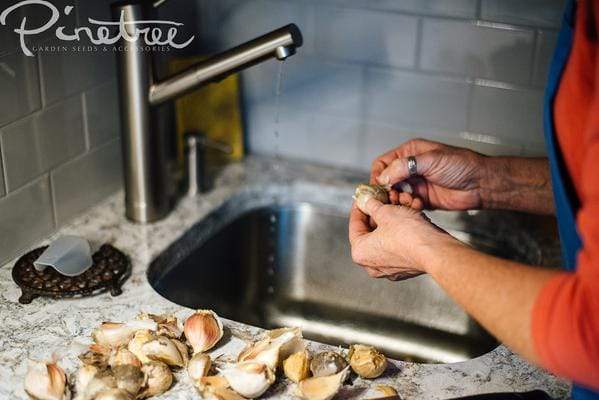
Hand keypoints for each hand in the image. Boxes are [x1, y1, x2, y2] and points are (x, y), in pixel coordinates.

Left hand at [348, 197, 455, 280]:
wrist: (435, 251)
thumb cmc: (409, 234)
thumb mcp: (386, 212)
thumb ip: (372, 205)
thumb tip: (365, 201)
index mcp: (360, 252)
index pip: (354, 225)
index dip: (359, 207)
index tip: (363, 198)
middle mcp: (371, 265)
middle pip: (370, 232)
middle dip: (377, 214)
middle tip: (380, 200)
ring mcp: (388, 269)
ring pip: (385, 239)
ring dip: (390, 221)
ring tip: (396, 206)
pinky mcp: (404, 268)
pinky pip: (397, 247)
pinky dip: (400, 233)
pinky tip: (406, 219)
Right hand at [370, 139, 486, 210]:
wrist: (481, 184)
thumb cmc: (461, 165)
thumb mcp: (431, 160)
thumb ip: (405, 166)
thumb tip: (383, 176)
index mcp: (410, 153)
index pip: (383, 163)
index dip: (378, 175)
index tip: (380, 186)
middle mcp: (410, 168)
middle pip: (386, 181)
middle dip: (387, 190)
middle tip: (393, 197)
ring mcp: (415, 184)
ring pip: (395, 195)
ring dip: (398, 200)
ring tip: (409, 200)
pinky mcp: (422, 199)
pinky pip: (406, 205)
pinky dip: (408, 207)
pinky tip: (418, 205)